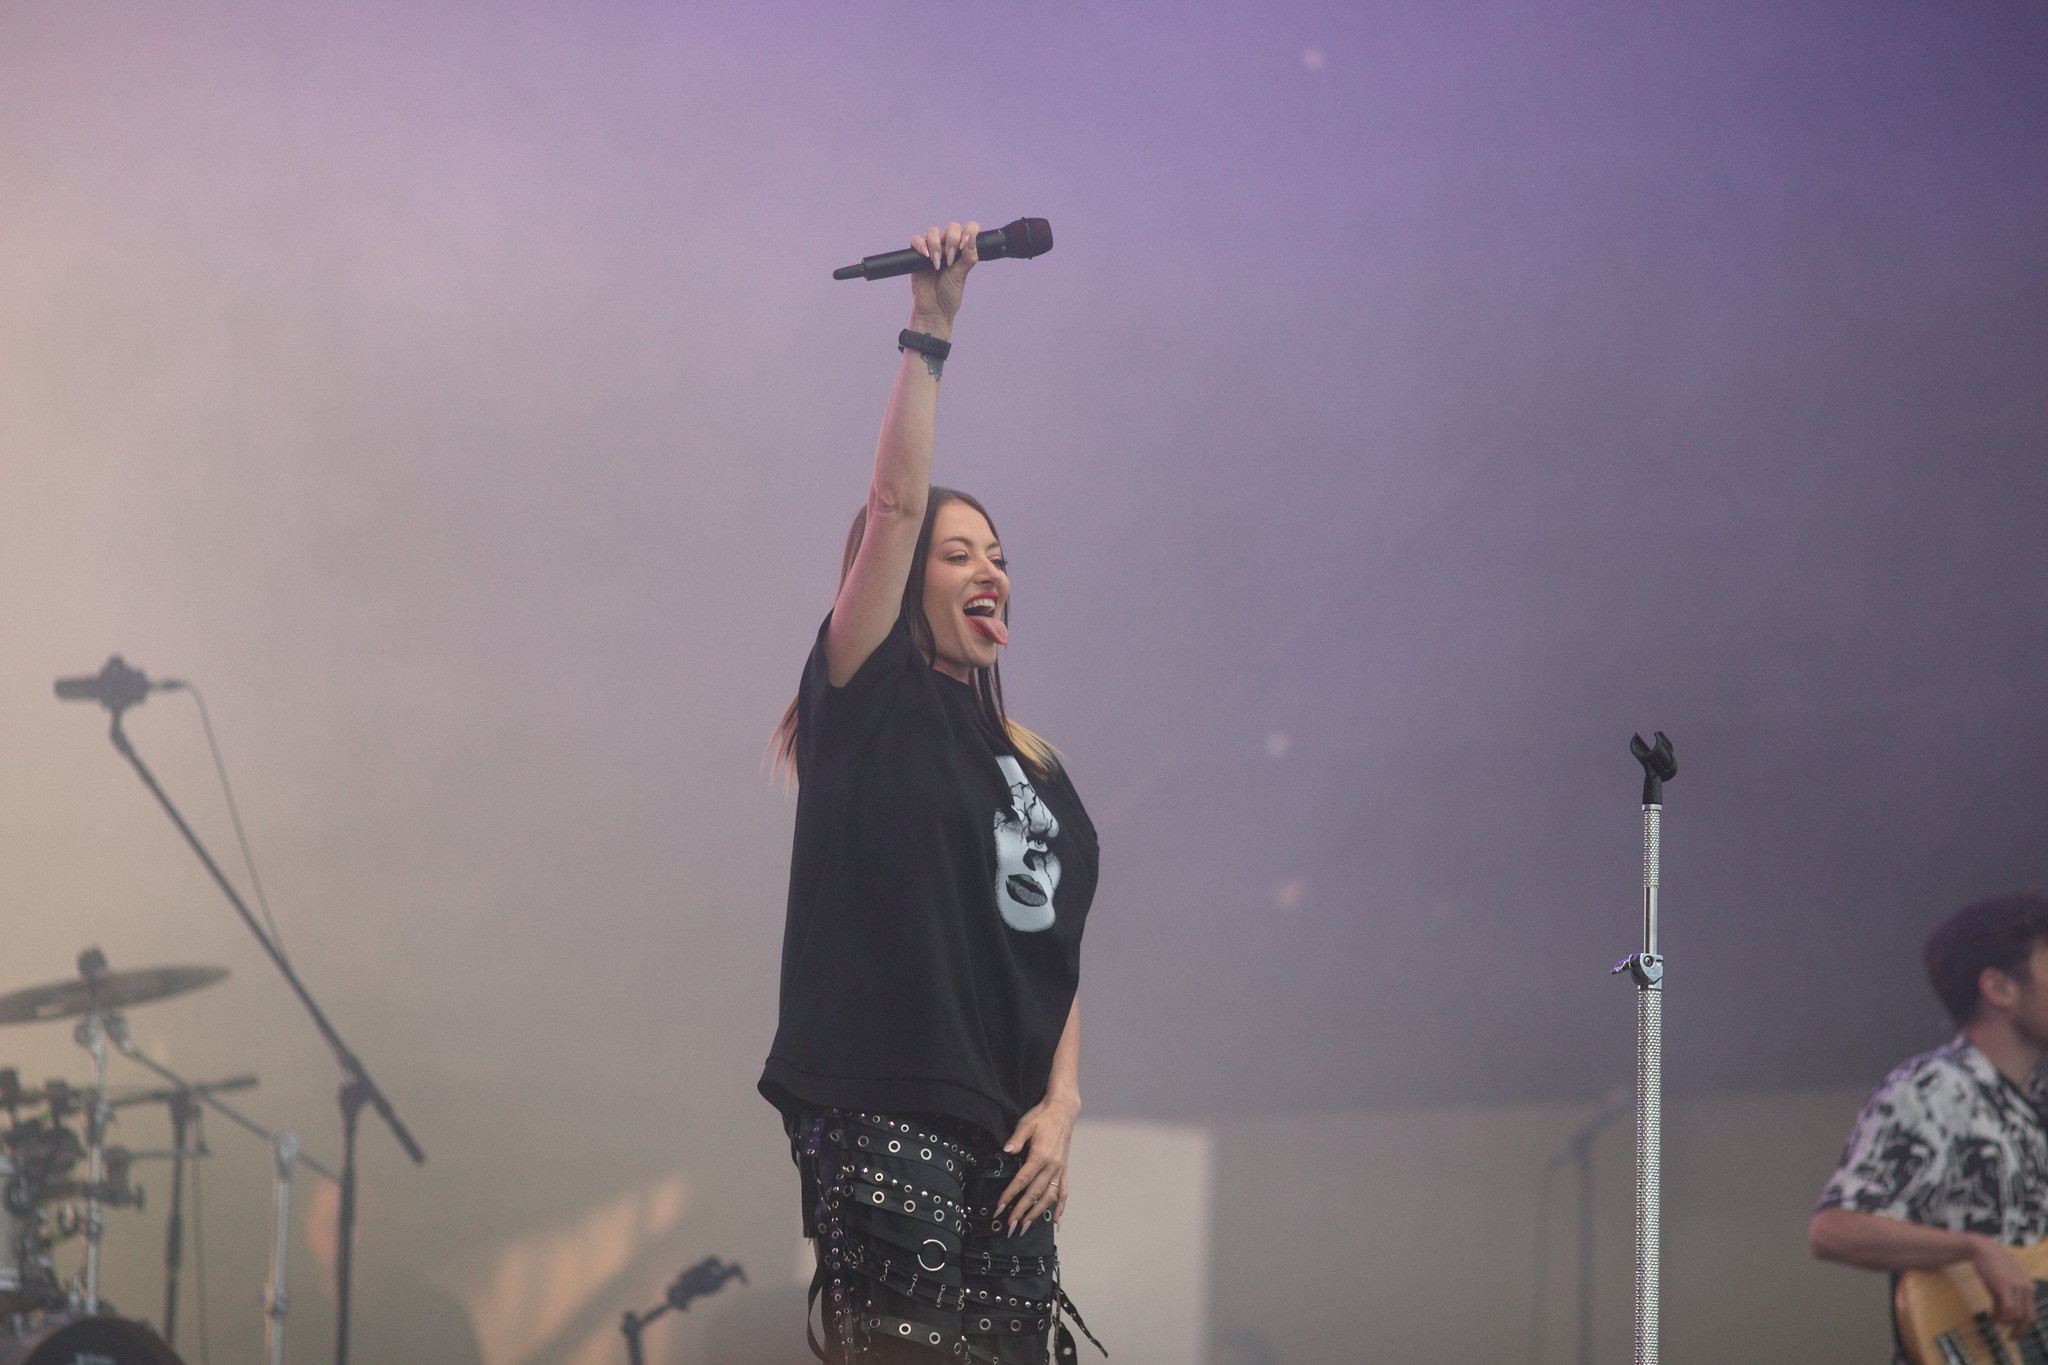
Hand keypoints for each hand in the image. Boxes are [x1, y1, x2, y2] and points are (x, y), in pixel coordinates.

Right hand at [908, 220, 978, 336]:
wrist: (933, 309)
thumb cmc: (949, 294)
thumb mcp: (962, 275)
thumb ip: (968, 257)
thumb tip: (971, 239)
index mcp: (962, 250)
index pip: (969, 229)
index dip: (968, 232)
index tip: (963, 247)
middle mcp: (948, 247)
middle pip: (951, 227)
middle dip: (951, 240)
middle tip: (950, 260)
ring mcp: (932, 250)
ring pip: (933, 231)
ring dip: (935, 245)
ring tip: (937, 264)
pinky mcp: (917, 255)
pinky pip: (916, 240)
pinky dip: (920, 245)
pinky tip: (925, 257)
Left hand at [996, 1091, 1077, 1232]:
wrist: (1063, 1110)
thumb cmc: (1043, 1116)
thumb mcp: (1026, 1124)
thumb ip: (1016, 1139)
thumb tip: (1006, 1150)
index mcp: (1041, 1156)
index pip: (1022, 1180)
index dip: (1010, 1195)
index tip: (1000, 1207)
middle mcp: (1052, 1166)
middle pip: (1034, 1193)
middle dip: (1021, 1211)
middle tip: (1011, 1225)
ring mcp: (1060, 1169)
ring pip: (1049, 1196)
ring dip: (1037, 1213)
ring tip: (1026, 1225)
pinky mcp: (1064, 1170)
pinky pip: (1064, 1192)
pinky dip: (1060, 1207)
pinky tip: (1056, 1220)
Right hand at [1971, 1237, 2038, 1328]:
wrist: (1983, 1250)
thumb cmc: (1993, 1266)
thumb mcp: (2004, 1282)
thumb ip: (2008, 1298)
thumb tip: (2004, 1316)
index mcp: (2028, 1288)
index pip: (2031, 1314)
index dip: (2024, 1327)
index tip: (2015, 1335)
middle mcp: (2026, 1289)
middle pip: (2026, 1317)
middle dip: (2017, 1330)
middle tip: (2009, 1336)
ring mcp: (2016, 1287)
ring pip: (2015, 1314)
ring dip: (2003, 1321)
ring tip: (1993, 1318)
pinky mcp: (2004, 1286)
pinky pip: (2007, 1308)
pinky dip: (1999, 1315)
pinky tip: (1991, 1314)